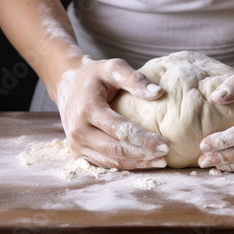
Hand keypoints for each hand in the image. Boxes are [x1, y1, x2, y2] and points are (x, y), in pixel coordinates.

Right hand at [55, 58, 169, 168]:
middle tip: (166, 155)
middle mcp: (78, 130)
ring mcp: (76, 143)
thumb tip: (159, 93)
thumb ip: (135, 79)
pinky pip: (104, 163)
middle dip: (143, 155)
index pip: (120, 130)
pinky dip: (125, 165)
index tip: (166, 144)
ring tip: (160, 161)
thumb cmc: (95, 75)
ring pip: (111, 161)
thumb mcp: (113, 68)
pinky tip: (143, 162)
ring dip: (137, 164)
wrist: (66, 85)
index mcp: (87, 109)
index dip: (144, 140)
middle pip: (116, 149)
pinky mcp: (77, 152)